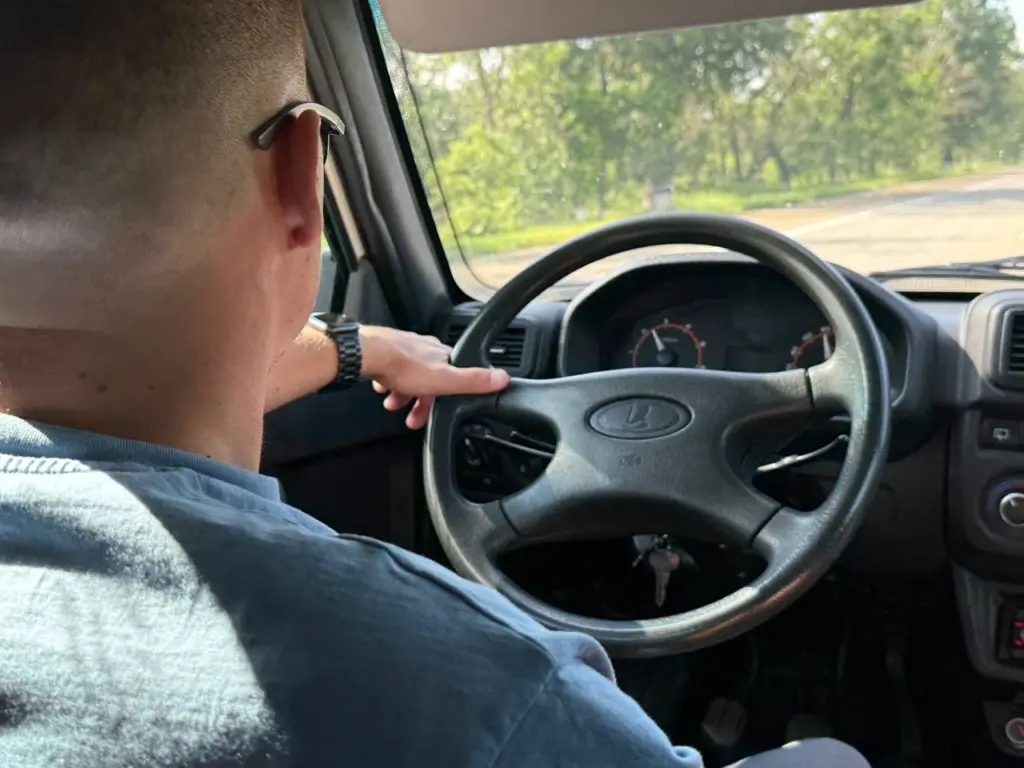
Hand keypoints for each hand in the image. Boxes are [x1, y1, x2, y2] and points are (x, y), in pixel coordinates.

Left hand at [360, 325, 509, 428]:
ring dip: (402, 394)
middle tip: (412, 419)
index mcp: (443, 355)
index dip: (448, 395)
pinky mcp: (385, 351)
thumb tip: (503, 378)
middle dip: (420, 400)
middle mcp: (425, 348)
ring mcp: (404, 347)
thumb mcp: (446, 380)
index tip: (440, 410)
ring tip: (393, 405)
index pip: (454, 376)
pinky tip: (383, 390)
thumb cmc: (404, 367)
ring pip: (407, 375)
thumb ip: (474, 381)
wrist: (368, 354)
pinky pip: (389, 369)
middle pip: (428, 379)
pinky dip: (387, 382)